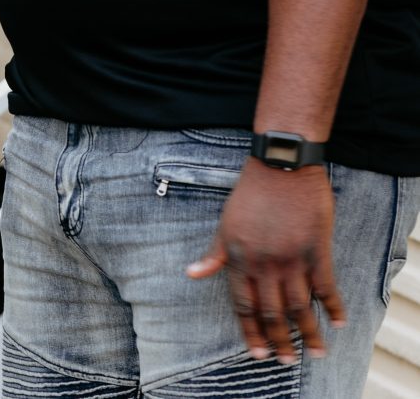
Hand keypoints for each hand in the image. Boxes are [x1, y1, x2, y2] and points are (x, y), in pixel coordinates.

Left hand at [188, 159, 344, 363]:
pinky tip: (337, 323)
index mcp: (239, 258)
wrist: (281, 167)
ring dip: (308, 333)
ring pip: (299, 306)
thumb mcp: (225, 224)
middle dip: (279, 340)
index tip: (257, 353)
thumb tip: (191, 274)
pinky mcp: (317, 250)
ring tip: (314, 353)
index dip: (250, 330)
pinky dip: (332, 307)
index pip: (243, 304)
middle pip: (272, 312)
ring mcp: (292, 258)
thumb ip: (214, 254)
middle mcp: (264, 263)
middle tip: (286, 361)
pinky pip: (326, 286)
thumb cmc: (250, 194)